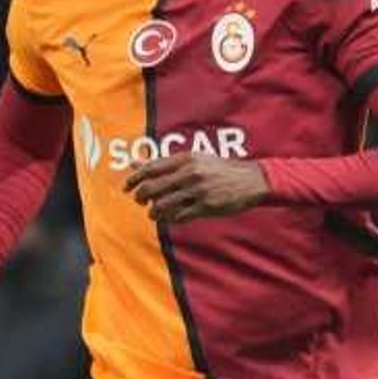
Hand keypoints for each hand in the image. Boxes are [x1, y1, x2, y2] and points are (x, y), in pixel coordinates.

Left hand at [124, 153, 269, 223]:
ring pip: (163, 205)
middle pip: (152, 188)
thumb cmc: (218, 169)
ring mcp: (198, 190)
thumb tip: (133, 163)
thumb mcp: (192, 160)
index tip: (126, 187)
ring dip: (153, 212)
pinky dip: (171, 219)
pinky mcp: (207, 206)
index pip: (150, 169)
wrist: (251, 180)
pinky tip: (170, 217)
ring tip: (153, 213)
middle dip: (140, 197)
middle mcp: (190, 173)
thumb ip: (162, 163)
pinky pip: (179, 216)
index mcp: (185, 159)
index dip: (134, 179)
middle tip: (139, 201)